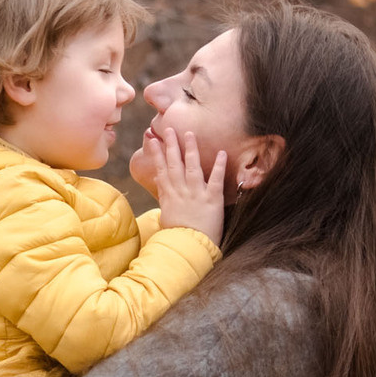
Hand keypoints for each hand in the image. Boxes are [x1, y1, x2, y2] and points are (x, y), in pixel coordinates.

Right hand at [139, 122, 225, 243]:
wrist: (188, 248)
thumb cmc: (176, 235)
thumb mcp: (166, 215)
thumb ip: (164, 197)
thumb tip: (159, 182)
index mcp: (169, 195)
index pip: (161, 169)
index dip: (157, 153)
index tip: (153, 139)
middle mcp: (181, 191)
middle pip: (174, 164)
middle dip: (171, 145)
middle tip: (168, 128)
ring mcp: (196, 194)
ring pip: (192, 167)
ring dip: (190, 149)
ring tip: (189, 134)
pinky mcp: (212, 199)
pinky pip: (216, 179)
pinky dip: (219, 166)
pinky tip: (222, 152)